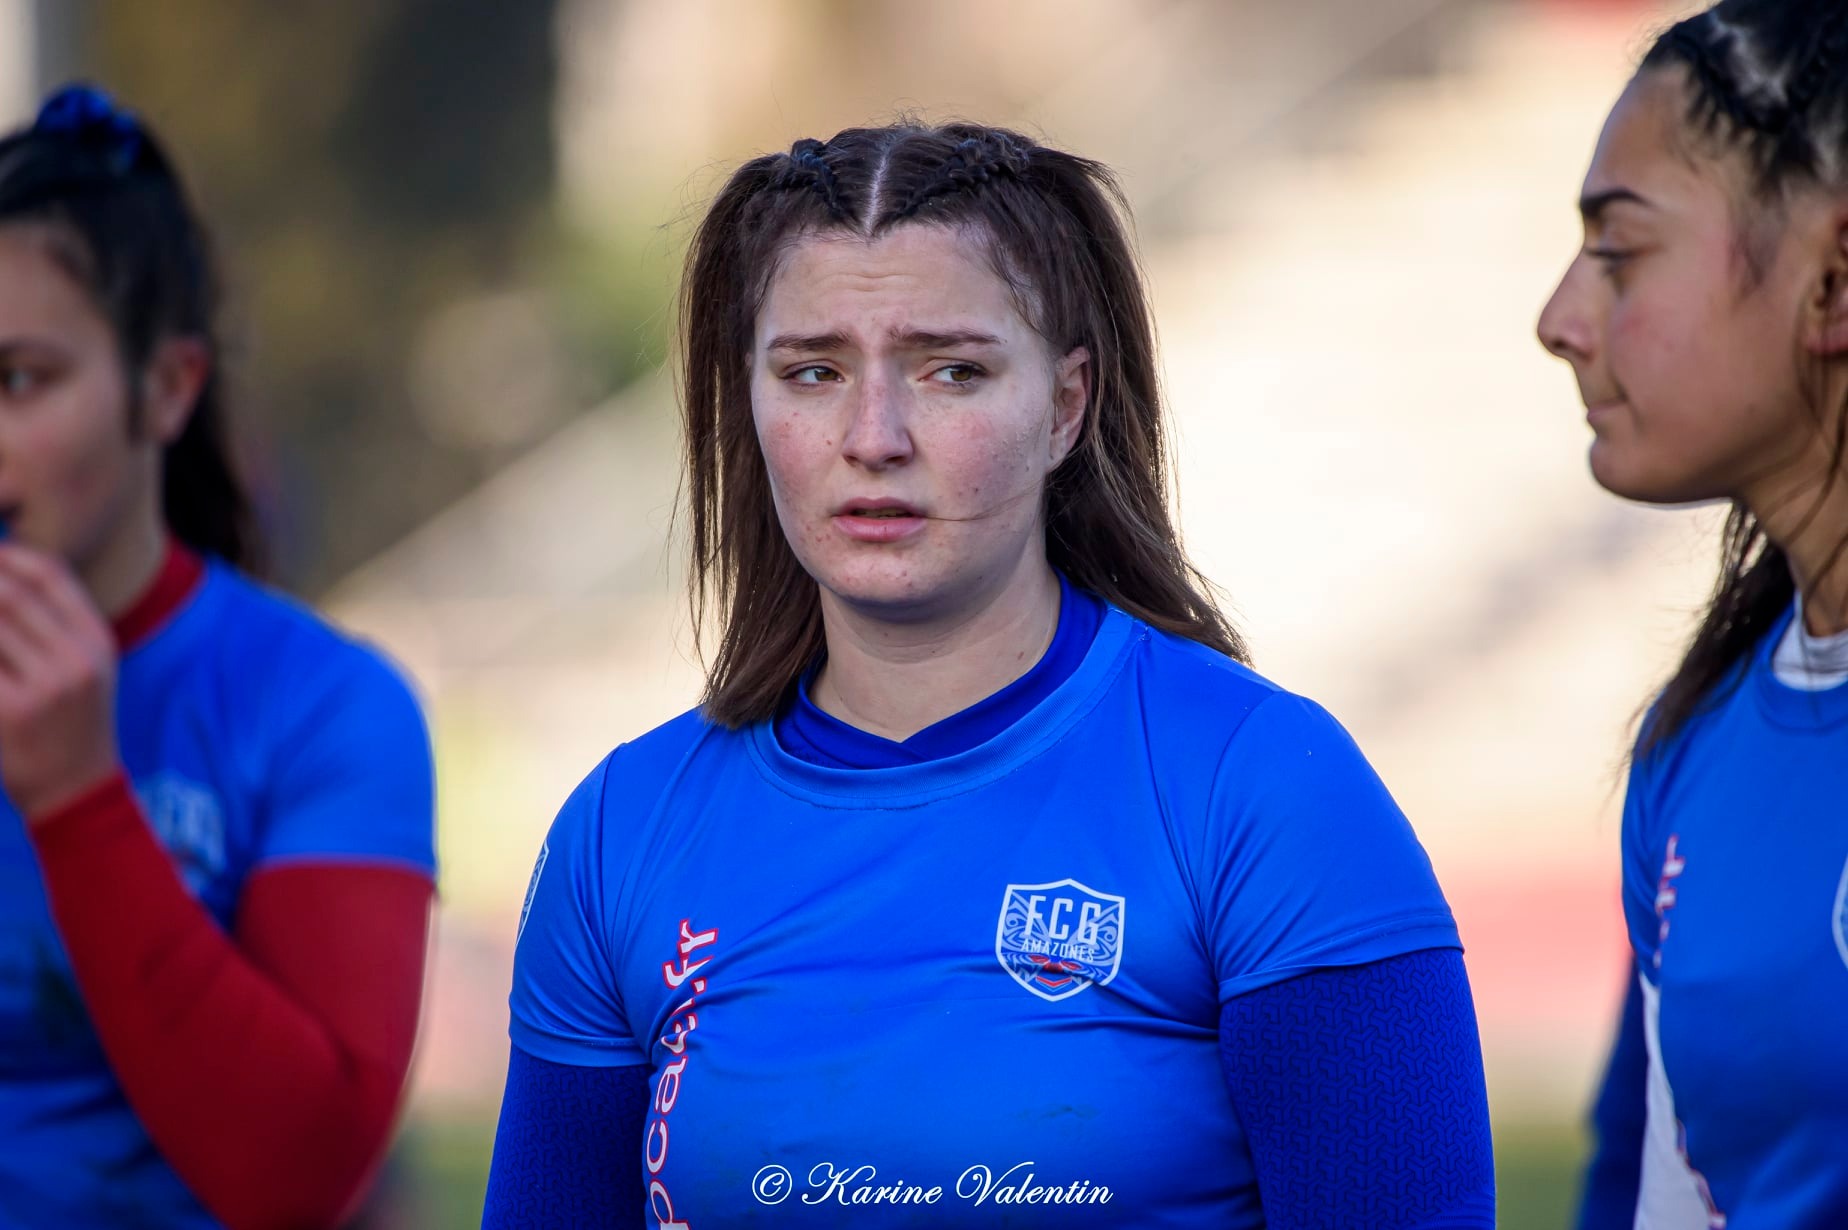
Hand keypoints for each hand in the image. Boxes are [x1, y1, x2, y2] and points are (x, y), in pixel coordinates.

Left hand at [0, 546, 120, 820]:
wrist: (78, 788)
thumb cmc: (72, 723)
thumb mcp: (85, 668)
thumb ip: (55, 625)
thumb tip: (7, 580)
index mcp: (97, 640)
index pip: (52, 575)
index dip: (9, 556)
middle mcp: (77, 658)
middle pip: (12, 595)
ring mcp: (46, 686)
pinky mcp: (12, 711)